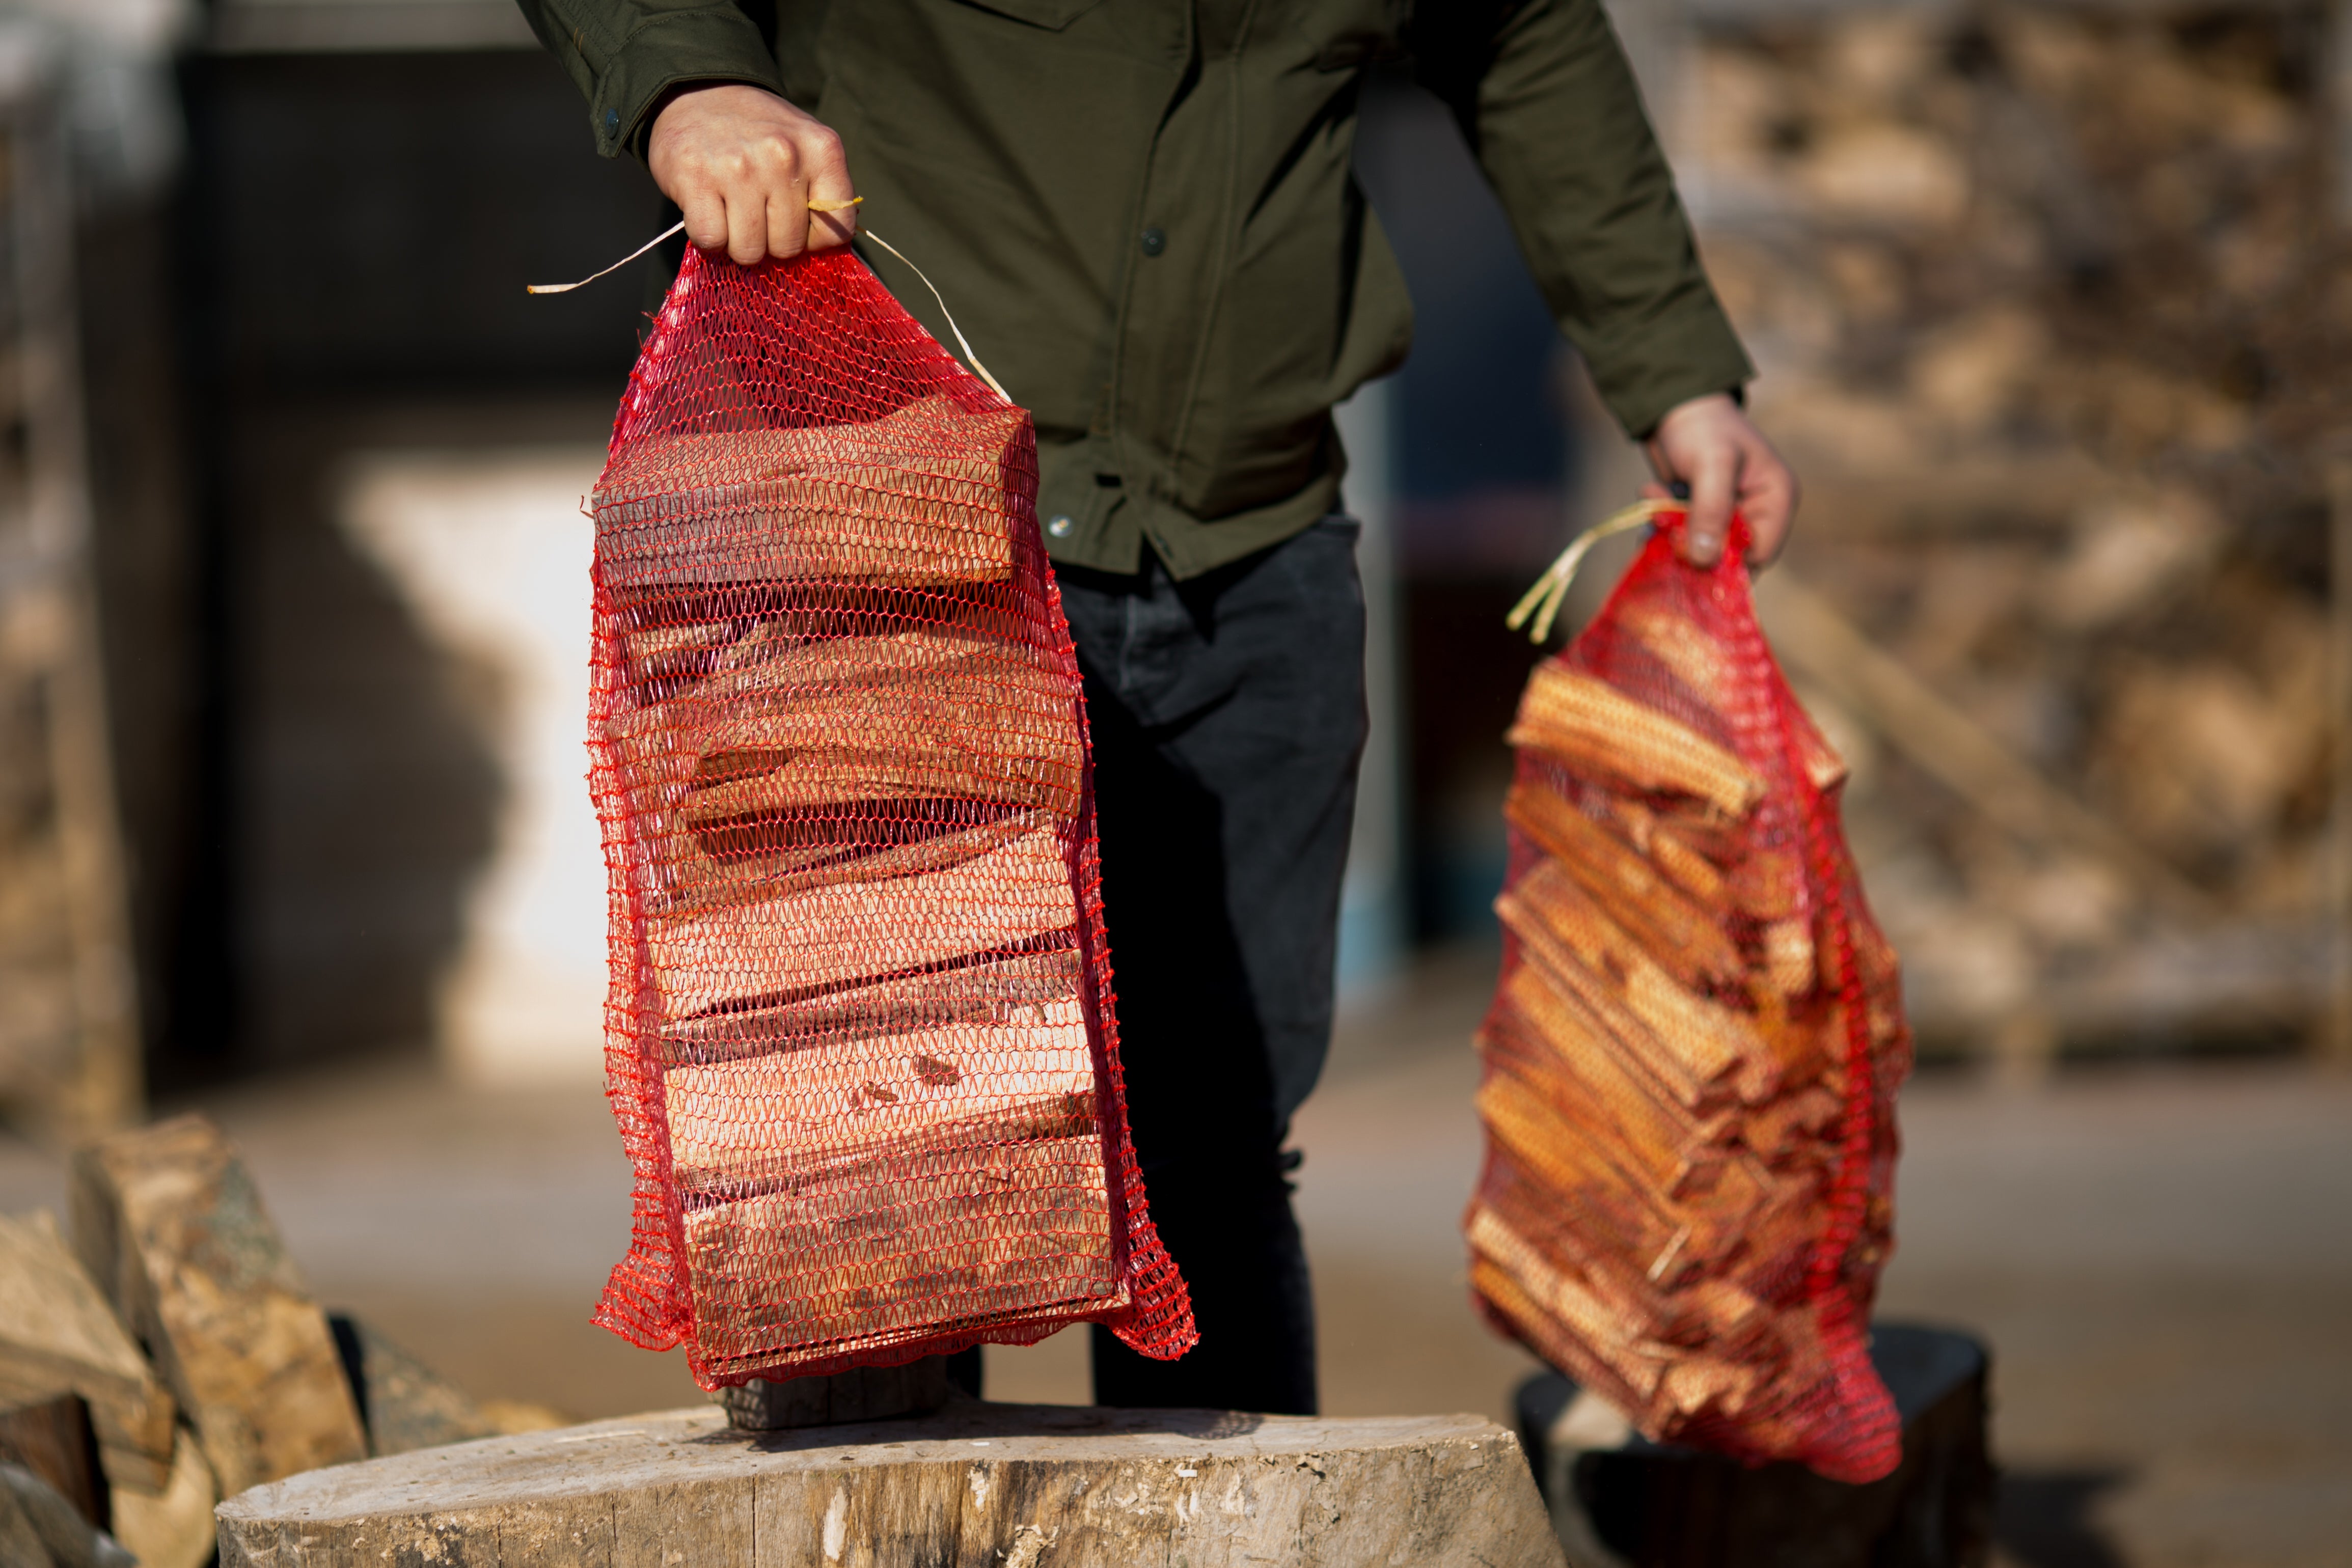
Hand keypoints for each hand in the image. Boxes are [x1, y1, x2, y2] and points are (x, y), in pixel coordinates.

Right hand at [647, 84, 856, 264]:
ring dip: (737, 242)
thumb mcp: (807, 147)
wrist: (701, 92)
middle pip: (787, 247)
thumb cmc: (760, 135)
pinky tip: (709, 208)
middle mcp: (784, 156)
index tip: (795, 222)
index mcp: (822, 149)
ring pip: (749, 251)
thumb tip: (827, 248)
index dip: (814, 239)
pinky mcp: (696, 178)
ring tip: (731, 210)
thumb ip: (825, 192)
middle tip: (756, 212)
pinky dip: (708, 237)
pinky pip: (711, 239)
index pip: (838, 229)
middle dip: (770, 242)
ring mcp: (739, 167)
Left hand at [1642, 393, 1797, 568]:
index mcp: (1776, 500)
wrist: (1674, 404)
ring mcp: (1729, 514)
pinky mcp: (1701, 514)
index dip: (1727, 564)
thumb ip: (1711, 511)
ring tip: (1655, 503)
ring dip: (1673, 535)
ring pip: (1702, 550)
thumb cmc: (1703, 427)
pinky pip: (1684, 537)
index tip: (1690, 556)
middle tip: (1663, 530)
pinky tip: (1652, 496)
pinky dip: (1665, 525)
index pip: (1760, 554)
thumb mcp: (1712, 465)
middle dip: (1694, 548)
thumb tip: (1704, 559)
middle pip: (1729, 557)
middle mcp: (1757, 511)